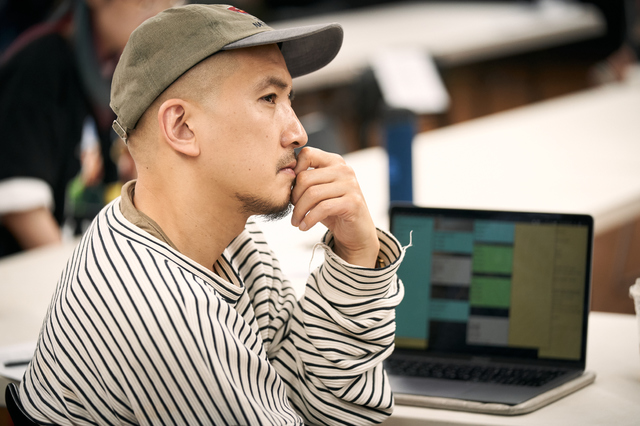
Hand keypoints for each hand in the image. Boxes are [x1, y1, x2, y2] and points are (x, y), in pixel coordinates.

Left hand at [290, 147, 379, 267]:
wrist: (356, 231)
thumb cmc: (333, 210)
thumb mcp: (318, 192)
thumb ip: (305, 181)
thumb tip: (284, 178)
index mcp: (334, 162)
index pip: (307, 154)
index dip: (293, 172)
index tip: (291, 191)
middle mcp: (344, 170)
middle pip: (305, 177)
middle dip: (294, 197)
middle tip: (293, 212)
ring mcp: (350, 185)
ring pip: (312, 194)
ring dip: (299, 211)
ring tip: (296, 221)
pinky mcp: (353, 202)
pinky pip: (323, 208)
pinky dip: (309, 219)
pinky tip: (304, 226)